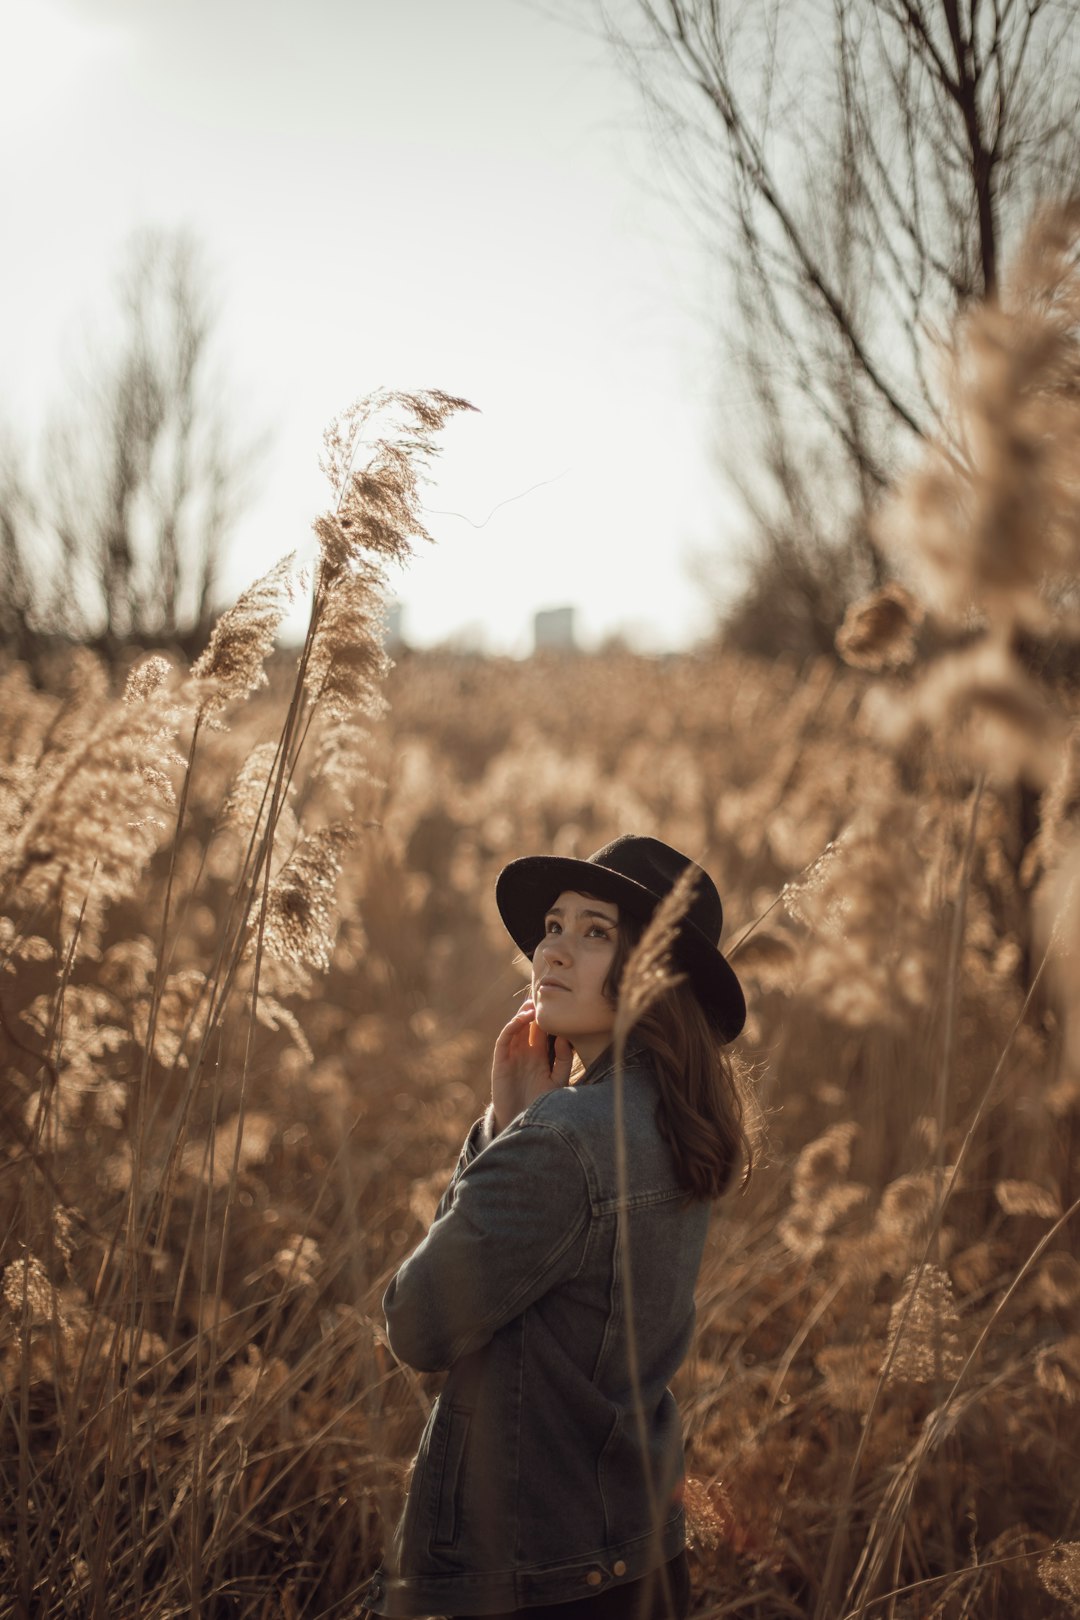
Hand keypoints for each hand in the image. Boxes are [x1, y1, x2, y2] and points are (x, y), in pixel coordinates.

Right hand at [490, 997, 573, 1132]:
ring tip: (533, 1003)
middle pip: (531, 1024)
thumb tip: (565, 1037)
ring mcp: (513, 1054)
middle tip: (545, 993)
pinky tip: (522, 1018)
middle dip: (537, 1010)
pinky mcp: (501, 1060)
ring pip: (517, 1027)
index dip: (550, 1017)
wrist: (521, 1123)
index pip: (545, 1030)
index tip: (560, 1001)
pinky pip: (505, 1038)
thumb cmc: (541, 1103)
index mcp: (541, 1055)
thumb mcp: (557, 1081)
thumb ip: (562, 1060)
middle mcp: (527, 1051)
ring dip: (523, 1014)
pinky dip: (512, 1026)